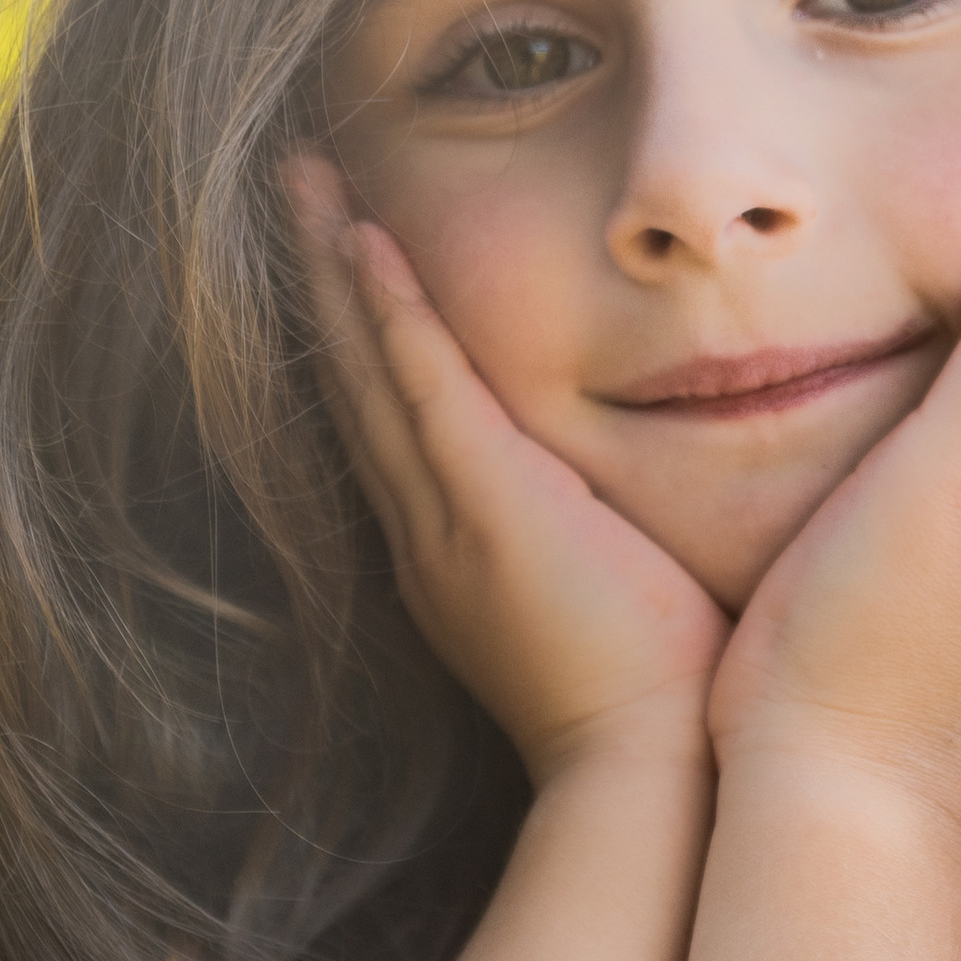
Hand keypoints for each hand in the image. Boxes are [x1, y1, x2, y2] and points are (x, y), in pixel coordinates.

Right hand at [287, 158, 727, 787]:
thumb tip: (665, 511)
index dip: (368, 334)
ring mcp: (448, 517)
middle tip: (295, 186)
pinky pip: (422, 384)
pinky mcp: (487, 504)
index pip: (401, 421)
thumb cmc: (661, 710)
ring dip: (334, 269)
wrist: (645, 781)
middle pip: (358, 380)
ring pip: (371, 367)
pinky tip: (363, 238)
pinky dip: (389, 310)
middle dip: (322, 282)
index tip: (352, 254)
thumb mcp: (623, 609)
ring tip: (303, 179)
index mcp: (461, 556)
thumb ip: (620, 550)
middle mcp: (431, 532)